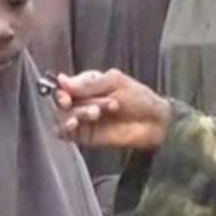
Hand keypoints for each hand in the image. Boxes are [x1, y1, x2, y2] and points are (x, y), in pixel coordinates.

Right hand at [55, 69, 169, 148]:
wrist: (154, 122)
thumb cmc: (139, 98)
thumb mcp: (114, 82)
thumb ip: (87, 83)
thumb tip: (61, 80)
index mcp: (88, 84)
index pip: (65, 86)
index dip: (62, 90)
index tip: (67, 94)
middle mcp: (82, 101)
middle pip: (62, 101)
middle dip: (71, 102)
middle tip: (83, 104)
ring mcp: (83, 119)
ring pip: (64, 116)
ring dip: (77, 113)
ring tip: (97, 113)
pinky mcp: (84, 135)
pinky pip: (65, 133)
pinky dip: (65, 128)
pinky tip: (75, 124)